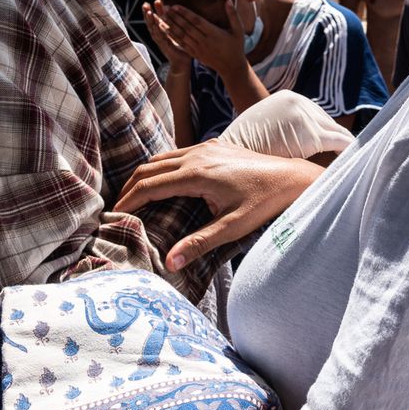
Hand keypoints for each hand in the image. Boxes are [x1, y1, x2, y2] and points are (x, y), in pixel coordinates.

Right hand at [113, 141, 324, 269]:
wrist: (292, 178)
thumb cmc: (264, 204)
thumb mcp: (232, 227)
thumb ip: (199, 244)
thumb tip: (170, 263)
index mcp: (197, 174)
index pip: (150, 186)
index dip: (129, 200)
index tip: (115, 215)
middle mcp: (197, 155)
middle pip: (149, 168)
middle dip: (130, 187)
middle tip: (118, 208)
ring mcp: (205, 147)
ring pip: (162, 158)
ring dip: (144, 176)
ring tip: (134, 197)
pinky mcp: (213, 146)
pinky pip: (177, 154)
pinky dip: (161, 167)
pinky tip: (162, 184)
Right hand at [141, 2, 190, 67]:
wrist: (182, 62)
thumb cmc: (178, 45)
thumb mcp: (174, 30)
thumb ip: (170, 20)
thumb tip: (167, 6)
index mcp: (160, 32)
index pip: (153, 20)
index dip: (149, 12)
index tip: (146, 2)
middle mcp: (158, 37)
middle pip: (150, 24)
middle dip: (147, 14)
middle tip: (145, 4)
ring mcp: (161, 43)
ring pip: (154, 30)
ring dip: (151, 21)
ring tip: (149, 12)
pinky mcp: (166, 48)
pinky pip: (161, 39)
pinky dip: (158, 32)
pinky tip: (156, 26)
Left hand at [149, 0, 247, 73]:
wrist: (232, 67)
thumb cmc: (236, 47)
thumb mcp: (238, 30)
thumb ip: (233, 15)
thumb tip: (229, 0)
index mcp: (213, 33)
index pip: (196, 21)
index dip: (185, 13)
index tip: (176, 6)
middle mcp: (204, 41)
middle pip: (186, 27)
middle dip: (174, 17)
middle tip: (165, 8)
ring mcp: (198, 48)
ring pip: (182, 36)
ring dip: (171, 26)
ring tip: (162, 17)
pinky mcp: (195, 54)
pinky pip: (182, 45)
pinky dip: (173, 37)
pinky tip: (166, 31)